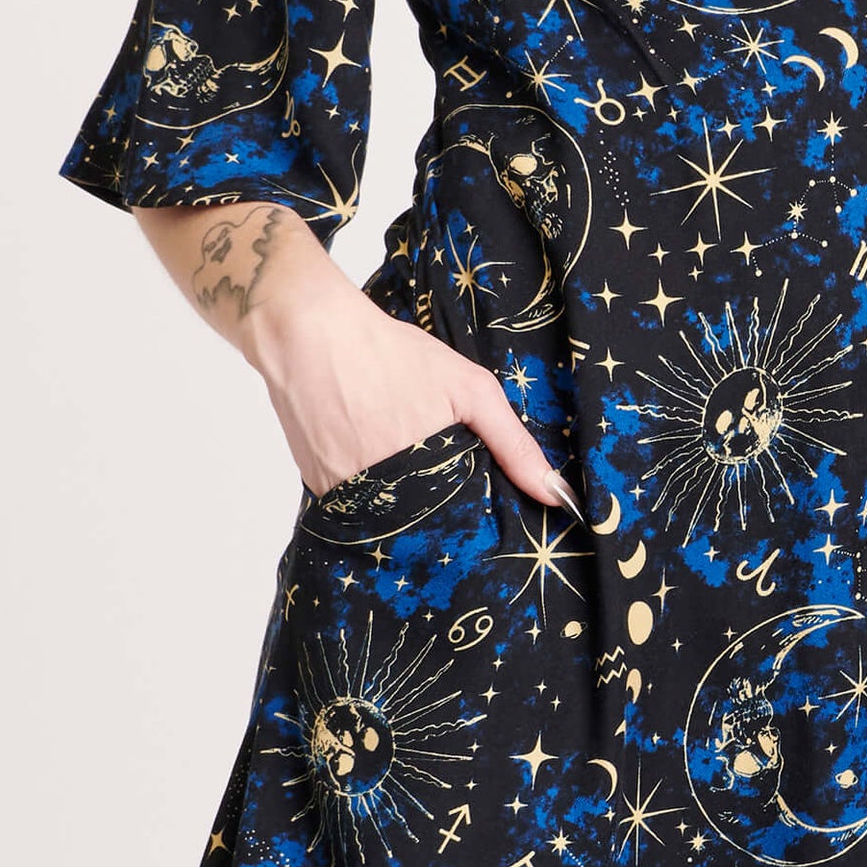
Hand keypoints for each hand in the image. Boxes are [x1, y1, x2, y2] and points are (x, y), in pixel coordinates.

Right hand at [240, 270, 581, 515]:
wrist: (309, 335)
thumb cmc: (392, 355)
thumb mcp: (469, 389)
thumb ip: (513, 444)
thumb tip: (557, 495)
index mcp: (428, 479)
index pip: (463, 531)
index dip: (474, 523)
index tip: (487, 518)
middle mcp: (385, 499)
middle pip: (423, 531)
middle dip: (438, 513)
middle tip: (441, 478)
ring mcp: (346, 498)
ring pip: (388, 521)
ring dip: (402, 503)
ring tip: (403, 460)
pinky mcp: (318, 492)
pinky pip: (354, 508)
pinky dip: (369, 491)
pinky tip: (370, 452)